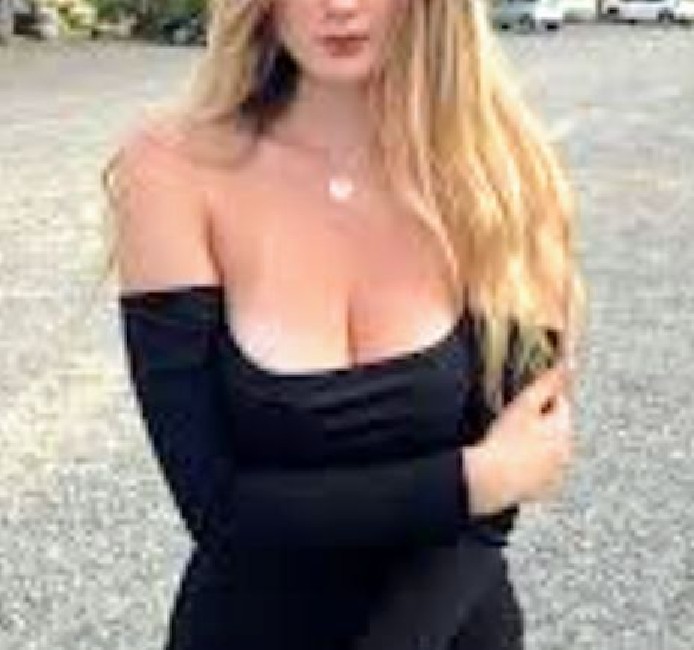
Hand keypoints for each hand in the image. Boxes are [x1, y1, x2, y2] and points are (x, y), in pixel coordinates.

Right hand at [462, 361, 574, 515]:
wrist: (490, 480)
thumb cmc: (504, 440)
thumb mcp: (524, 405)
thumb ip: (547, 383)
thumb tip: (569, 362)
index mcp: (564, 429)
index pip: (561, 404)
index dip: (541, 400)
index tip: (522, 404)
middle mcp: (567, 452)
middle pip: (556, 428)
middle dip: (540, 423)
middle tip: (512, 425)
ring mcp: (557, 473)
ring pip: (549, 450)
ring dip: (537, 445)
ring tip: (510, 445)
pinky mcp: (545, 489)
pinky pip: (542, 471)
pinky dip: (532, 466)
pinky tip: (513, 463)